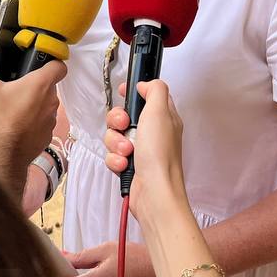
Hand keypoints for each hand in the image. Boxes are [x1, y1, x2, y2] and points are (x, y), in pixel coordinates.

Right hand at [0, 57, 64, 190]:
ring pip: (44, 104)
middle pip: (48, 85)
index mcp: (41, 84)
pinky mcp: (46, 135)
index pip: (59, 65)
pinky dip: (31, 121)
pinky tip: (15, 124)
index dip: (51, 62)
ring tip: (11, 107)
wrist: (5, 156)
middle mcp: (51, 101)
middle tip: (14, 87)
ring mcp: (51, 119)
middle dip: (33, 85)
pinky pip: (41, 122)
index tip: (39, 64)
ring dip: (32, 104)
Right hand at [103, 80, 186, 225]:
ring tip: (127, 152)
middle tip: (124, 127)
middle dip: (117, 121)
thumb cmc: (160, 155)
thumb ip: (155, 90)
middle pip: (124, 115)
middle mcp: (151, 132)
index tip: (124, 93)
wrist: (154, 192)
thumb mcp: (160, 112)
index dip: (133, 93)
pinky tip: (125, 165)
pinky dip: (115, 160)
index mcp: (163, 118)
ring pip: (114, 135)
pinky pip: (112, 155)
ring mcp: (140, 149)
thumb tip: (146, 84)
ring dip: (116, 143)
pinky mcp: (129, 165)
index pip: (146, 96)